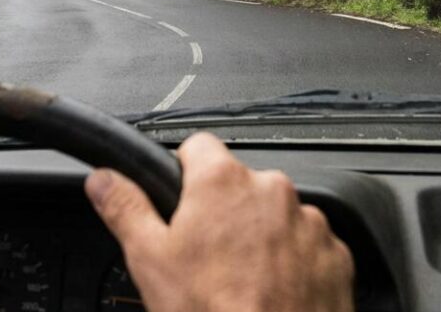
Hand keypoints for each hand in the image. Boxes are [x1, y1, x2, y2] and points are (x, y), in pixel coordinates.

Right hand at [85, 133, 353, 311]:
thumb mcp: (150, 260)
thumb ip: (125, 208)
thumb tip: (103, 180)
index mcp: (222, 182)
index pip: (198, 147)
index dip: (183, 174)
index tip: (180, 201)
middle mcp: (272, 191)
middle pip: (238, 186)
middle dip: (223, 212)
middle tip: (205, 256)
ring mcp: (310, 223)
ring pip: (275, 217)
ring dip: (260, 238)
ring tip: (241, 281)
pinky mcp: (336, 256)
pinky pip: (309, 247)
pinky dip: (293, 264)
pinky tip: (272, 293)